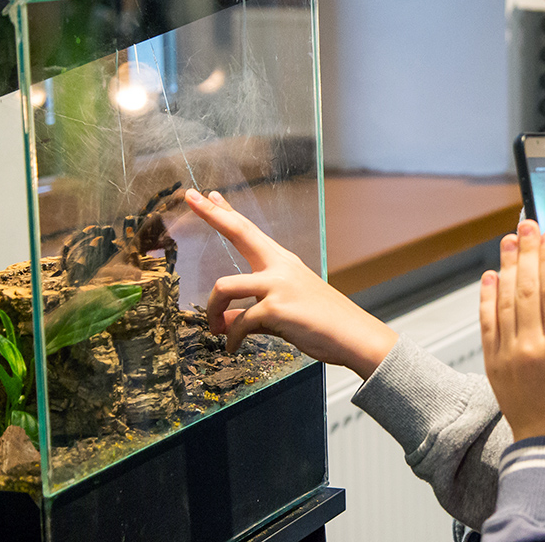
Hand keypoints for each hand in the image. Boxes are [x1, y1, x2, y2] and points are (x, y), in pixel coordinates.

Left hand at [185, 189, 397, 378]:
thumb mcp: (286, 310)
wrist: (354, 336)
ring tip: (214, 328)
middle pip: (240, 232)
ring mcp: (278, 286)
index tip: (209, 196)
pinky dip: (232, 339)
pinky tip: (233, 348)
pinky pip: (239, 323)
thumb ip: (253, 310)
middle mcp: (280, 267)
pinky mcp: (276, 309)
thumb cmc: (324, 323)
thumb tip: (226, 321)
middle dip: (212, 214)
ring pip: (224, 286)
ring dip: (212, 310)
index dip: (227, 212)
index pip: (249, 231)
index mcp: (283, 263)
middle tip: (190, 197)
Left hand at [480, 219, 544, 446]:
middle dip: (527, 252)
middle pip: (526, 288)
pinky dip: (487, 296)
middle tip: (528, 223)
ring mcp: (508, 355)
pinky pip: (487, 322)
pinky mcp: (493, 363)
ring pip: (504, 301)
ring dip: (507, 266)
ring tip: (510, 240)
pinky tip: (491, 274)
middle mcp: (532, 348)